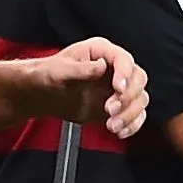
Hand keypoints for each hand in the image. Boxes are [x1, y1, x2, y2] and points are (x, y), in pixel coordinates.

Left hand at [31, 38, 149, 139]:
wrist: (43, 94)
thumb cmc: (48, 75)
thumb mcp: (59, 71)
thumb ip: (80, 69)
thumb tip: (101, 66)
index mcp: (101, 52)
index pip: (123, 60)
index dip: (125, 74)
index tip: (118, 89)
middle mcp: (114, 68)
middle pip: (138, 79)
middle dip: (128, 97)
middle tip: (109, 110)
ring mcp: (118, 88)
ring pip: (139, 99)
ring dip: (129, 114)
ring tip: (111, 125)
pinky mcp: (118, 106)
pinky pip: (135, 115)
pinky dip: (132, 125)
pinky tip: (119, 131)